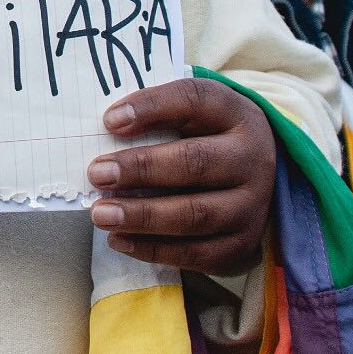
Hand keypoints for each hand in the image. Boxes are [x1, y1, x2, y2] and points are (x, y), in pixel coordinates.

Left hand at [87, 77, 274, 273]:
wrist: (254, 174)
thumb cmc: (206, 136)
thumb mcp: (190, 112)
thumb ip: (155, 114)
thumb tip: (110, 127)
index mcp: (234, 113)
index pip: (194, 100)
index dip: (152, 107)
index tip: (109, 121)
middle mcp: (251, 158)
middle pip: (196, 162)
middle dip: (142, 169)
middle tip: (98, 174)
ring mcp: (252, 204)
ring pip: (196, 214)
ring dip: (143, 216)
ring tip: (101, 214)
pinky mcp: (243, 243)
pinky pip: (197, 253)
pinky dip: (154, 250)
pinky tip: (119, 240)